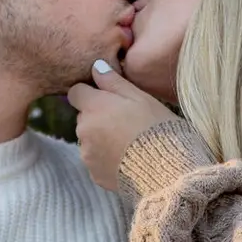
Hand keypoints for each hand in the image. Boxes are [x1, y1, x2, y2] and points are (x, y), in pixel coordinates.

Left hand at [68, 60, 178, 190]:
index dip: (90, 94)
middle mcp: (84, 130)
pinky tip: (128, 159)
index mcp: (94, 107)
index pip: (75, 93)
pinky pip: (96, 162)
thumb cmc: (156, 127)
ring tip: (129, 143)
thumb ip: (114, 82)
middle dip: (98, 117)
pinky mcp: (95, 175)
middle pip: (84, 118)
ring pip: (89, 141)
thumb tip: (96, 66)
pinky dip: (107, 160)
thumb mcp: (140, 97)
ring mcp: (87, 155)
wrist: (165, 169)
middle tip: (126, 122)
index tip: (107, 99)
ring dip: (102, 139)